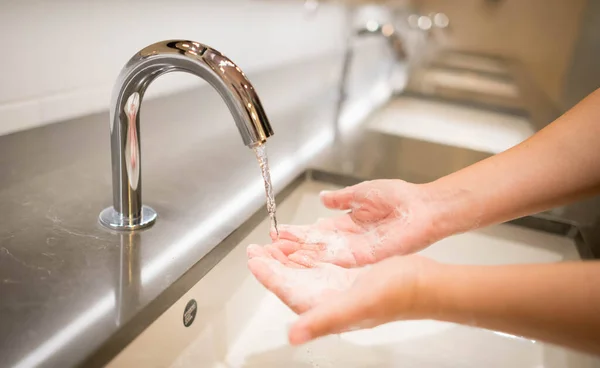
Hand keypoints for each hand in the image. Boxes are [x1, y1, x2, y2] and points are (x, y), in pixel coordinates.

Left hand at [247, 244, 437, 344]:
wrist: (426, 286)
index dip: (268, 275)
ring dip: (288, 259)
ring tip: (273, 245)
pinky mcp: (350, 278)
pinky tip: (303, 249)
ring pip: (304, 273)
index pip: (287, 290)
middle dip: (272, 265)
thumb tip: (293, 335)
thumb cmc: (398, 296)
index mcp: (325, 307)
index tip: (253, 259)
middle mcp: (329, 300)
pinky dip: (308, 256)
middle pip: (292, 281)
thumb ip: (324, 319)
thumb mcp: (357, 303)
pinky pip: (321, 265)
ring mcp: (339, 289)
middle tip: (256, 249)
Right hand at [270, 180, 444, 266]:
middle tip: (270, 250)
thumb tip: (323, 199)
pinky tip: (306, 264)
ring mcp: (357, 250)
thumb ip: (341, 199)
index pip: (315, 231)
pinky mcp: (368, 258)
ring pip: (324, 256)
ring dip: (303, 258)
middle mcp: (349, 240)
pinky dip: (324, 263)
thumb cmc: (400, 197)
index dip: (296, 232)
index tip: (277, 232)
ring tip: (281, 258)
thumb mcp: (362, 192)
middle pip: (315, 246)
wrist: (423, 207)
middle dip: (292, 248)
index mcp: (346, 224)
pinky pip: (342, 261)